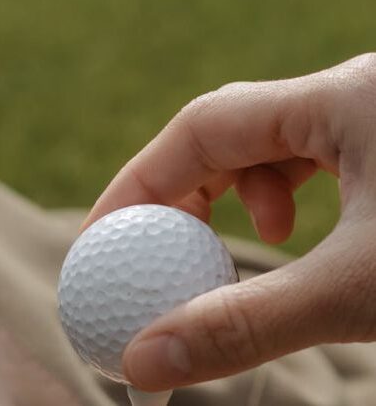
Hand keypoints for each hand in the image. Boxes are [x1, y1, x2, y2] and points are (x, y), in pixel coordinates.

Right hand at [82, 53, 375, 391]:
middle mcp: (350, 92)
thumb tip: (143, 361)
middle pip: (225, 128)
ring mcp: (367, 111)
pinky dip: (274, 191)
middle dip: (178, 190)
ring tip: (235, 236)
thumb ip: (245, 324)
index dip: (141, 178)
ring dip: (229, 190)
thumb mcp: (361, 291)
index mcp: (341, 98)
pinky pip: (300, 154)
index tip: (104, 232)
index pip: (202, 125)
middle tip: (155, 246)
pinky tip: (290, 225)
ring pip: (262, 139)